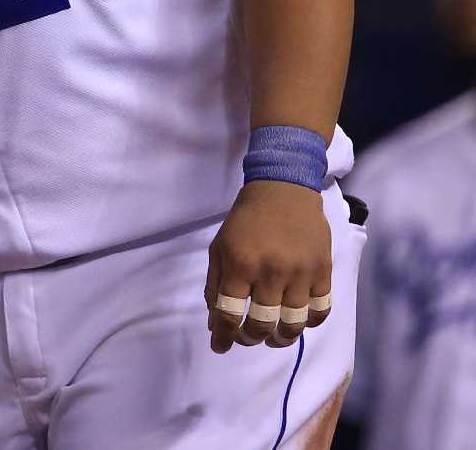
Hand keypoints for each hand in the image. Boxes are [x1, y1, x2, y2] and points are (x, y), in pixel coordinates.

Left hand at [204, 180, 332, 352]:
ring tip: (273, 337)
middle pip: (262, 324)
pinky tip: (298, 321)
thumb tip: (215, 324)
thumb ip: (215, 285)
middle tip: (247, 337)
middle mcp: (270, 272)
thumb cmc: (245, 221)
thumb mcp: (219, 248)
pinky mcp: (323, 272)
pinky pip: (320, 311)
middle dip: (251, 338)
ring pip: (293, 324)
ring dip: (281, 338)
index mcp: (239, 264)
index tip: (220, 346)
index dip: (223, 335)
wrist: (283, 192)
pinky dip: (309, 323)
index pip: (229, 313)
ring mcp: (300, 273)